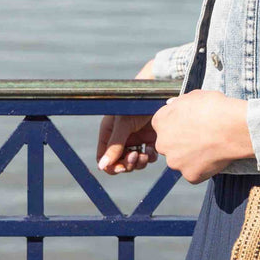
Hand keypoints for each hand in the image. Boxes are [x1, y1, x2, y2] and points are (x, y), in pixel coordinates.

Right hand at [96, 60, 160, 174]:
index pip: (104, 156)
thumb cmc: (137, 103)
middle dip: (127, 164)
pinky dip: (149, 156)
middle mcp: (121, 137)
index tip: (120, 168)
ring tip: (143, 154)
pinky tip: (151, 148)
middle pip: (120, 162)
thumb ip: (114, 145)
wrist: (158, 92)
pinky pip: (147, 156)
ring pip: (134, 161)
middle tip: (135, 157)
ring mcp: (136, 138)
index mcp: (109, 132)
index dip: (111, 165)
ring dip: (138, 162)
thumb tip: (102, 166)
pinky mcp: (150, 139)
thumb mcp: (123, 124)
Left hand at [151, 90, 254, 183]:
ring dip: (191, 157)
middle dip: (181, 143)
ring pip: (181, 161)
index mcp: (161, 122)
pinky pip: (194, 173)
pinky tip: (213, 158)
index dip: (177, 125)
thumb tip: (173, 105)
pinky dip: (203, 168)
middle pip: (169, 145)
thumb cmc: (215, 109)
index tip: (188, 125)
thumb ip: (179, 103)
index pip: (162, 125)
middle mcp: (163, 144)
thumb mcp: (194, 96)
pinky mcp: (190, 175)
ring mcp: (176, 162)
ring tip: (209, 148)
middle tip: (199, 138)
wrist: (231, 128)